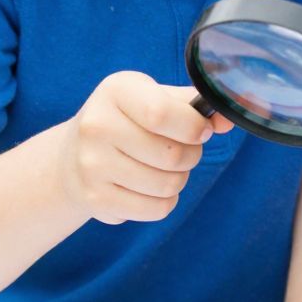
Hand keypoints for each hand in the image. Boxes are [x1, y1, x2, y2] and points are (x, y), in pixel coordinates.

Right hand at [60, 72, 231, 224]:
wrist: (72, 156)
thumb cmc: (127, 121)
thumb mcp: (153, 98)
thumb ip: (192, 105)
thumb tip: (229, 118)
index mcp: (115, 91)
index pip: (162, 113)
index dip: (193, 127)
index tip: (201, 131)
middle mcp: (96, 126)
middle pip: (172, 155)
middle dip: (191, 156)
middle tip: (181, 151)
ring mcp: (92, 165)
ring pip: (168, 185)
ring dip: (179, 180)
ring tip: (164, 169)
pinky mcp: (95, 199)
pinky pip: (156, 209)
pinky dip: (165, 201)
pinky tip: (149, 188)